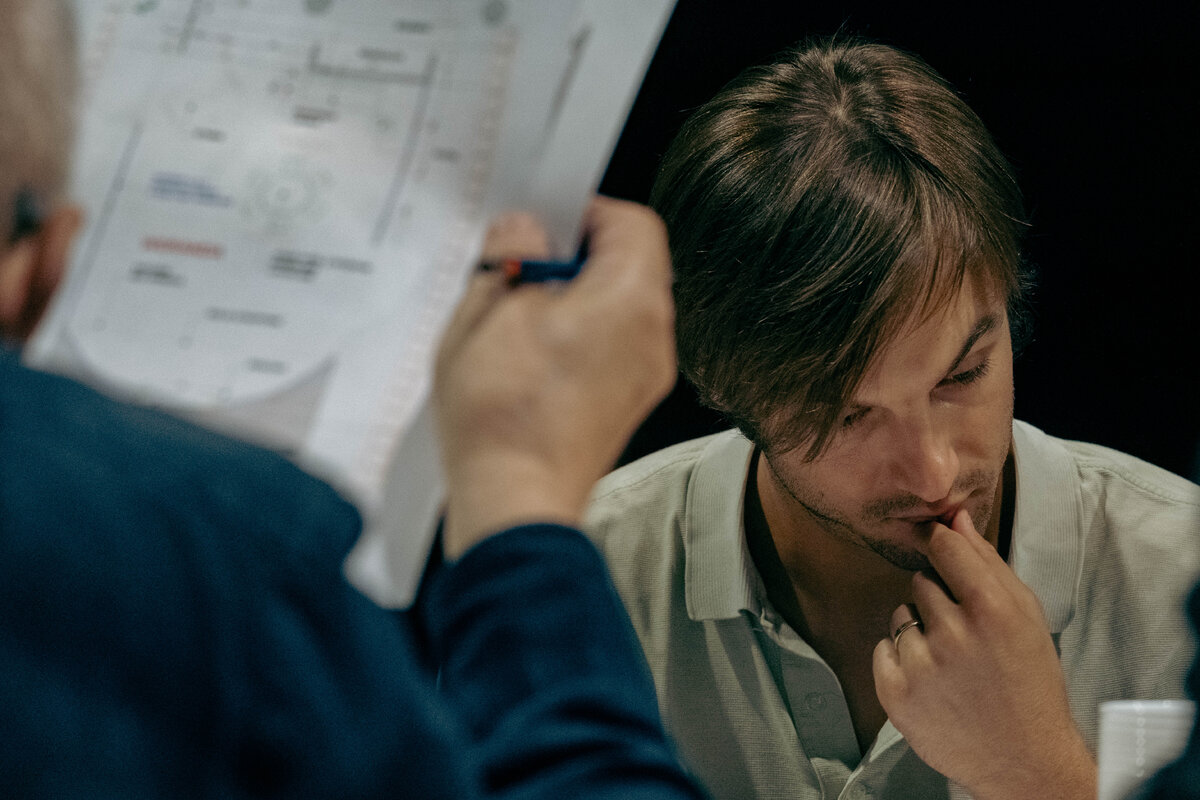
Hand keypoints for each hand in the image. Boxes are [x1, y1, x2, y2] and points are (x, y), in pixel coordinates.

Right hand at [433, 196, 675, 557]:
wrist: (516, 500)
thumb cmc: (504, 416)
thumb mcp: (487, 313)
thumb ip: (511, 255)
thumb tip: (523, 229)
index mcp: (629, 298)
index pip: (634, 223)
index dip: (587, 214)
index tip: (545, 224)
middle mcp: (652, 335)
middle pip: (630, 265)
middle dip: (577, 256)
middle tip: (524, 270)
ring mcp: (646, 374)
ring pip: (620, 306)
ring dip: (576, 298)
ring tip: (521, 319)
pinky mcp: (628, 403)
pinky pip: (614, 346)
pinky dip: (582, 335)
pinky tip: (534, 356)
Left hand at [872, 510, 1096, 799]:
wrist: (1025, 759)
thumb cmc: (1031, 681)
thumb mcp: (1027, 617)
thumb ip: (988, 563)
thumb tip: (955, 516)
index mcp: (992, 609)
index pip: (943, 547)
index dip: (939, 545)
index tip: (939, 548)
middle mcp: (953, 634)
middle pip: (921, 582)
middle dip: (939, 600)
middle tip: (965, 634)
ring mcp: (920, 665)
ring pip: (900, 614)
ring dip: (919, 630)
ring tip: (951, 662)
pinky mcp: (894, 692)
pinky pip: (883, 648)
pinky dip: (901, 660)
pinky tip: (932, 681)